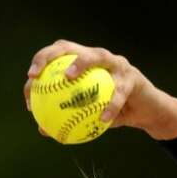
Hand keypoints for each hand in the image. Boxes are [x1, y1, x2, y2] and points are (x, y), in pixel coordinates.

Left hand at [25, 41, 176, 141]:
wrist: (147, 113)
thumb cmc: (115, 113)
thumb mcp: (90, 117)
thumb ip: (69, 118)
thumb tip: (42, 130)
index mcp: (85, 63)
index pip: (58, 55)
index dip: (41, 62)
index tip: (29, 80)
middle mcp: (99, 57)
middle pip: (70, 48)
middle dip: (50, 56)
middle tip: (37, 74)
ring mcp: (117, 64)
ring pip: (97, 57)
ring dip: (81, 63)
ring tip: (68, 78)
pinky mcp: (133, 77)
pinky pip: (119, 92)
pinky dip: (110, 106)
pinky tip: (102, 120)